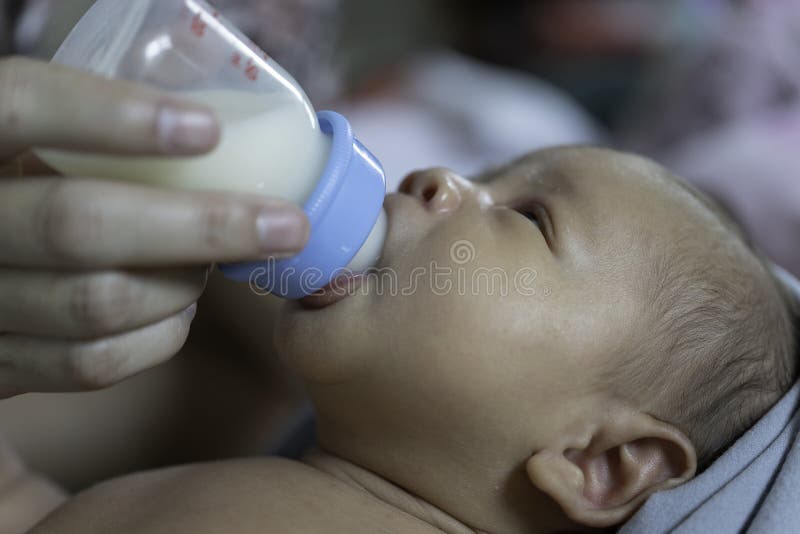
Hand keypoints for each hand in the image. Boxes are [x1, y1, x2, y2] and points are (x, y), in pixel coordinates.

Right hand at [0, 57, 309, 396]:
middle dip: (202, 225)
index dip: (110, 117)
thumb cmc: (22, 190)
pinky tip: (181, 309)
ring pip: (97, 301)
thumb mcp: (32, 146)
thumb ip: (84, 135)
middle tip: (287, 224)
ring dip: (183, 282)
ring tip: (221, 263)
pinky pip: (89, 363)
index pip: (21, 106)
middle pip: (80, 225)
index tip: (208, 130)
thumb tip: (211, 129)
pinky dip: (158, 336)